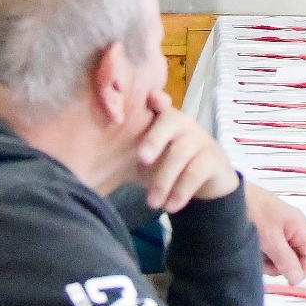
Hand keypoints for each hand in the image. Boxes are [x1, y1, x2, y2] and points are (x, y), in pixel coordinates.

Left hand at [135, 89, 238, 211]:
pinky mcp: (214, 159)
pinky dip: (181, 191)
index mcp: (164, 119)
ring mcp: (200, 140)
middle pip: (170, 121)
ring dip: (164, 180)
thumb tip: (92, 162)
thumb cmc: (168, 165)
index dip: (154, 98)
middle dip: (154, 139)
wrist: (207, 182)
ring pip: (181, 152)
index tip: (148, 100)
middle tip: (141, 159)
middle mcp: (183, 123)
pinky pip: (196, 172)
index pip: (159, 102)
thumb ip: (126, 152)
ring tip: (152, 203)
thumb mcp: (147, 158)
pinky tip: (170, 207)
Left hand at [245, 185, 305, 284]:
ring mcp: (278, 227)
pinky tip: (250, 247)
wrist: (225, 192)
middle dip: (281, 265)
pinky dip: (261, 252)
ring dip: (268, 260)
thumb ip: (286, 260)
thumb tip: (297, 279)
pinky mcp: (265, 228)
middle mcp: (292, 226)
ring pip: (281, 254)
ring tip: (254, 253)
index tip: (286, 278)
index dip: (302, 270)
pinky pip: (269, 247)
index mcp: (299, 225)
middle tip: (265, 262)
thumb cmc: (251, 210)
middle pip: (297, 256)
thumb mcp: (270, 240)